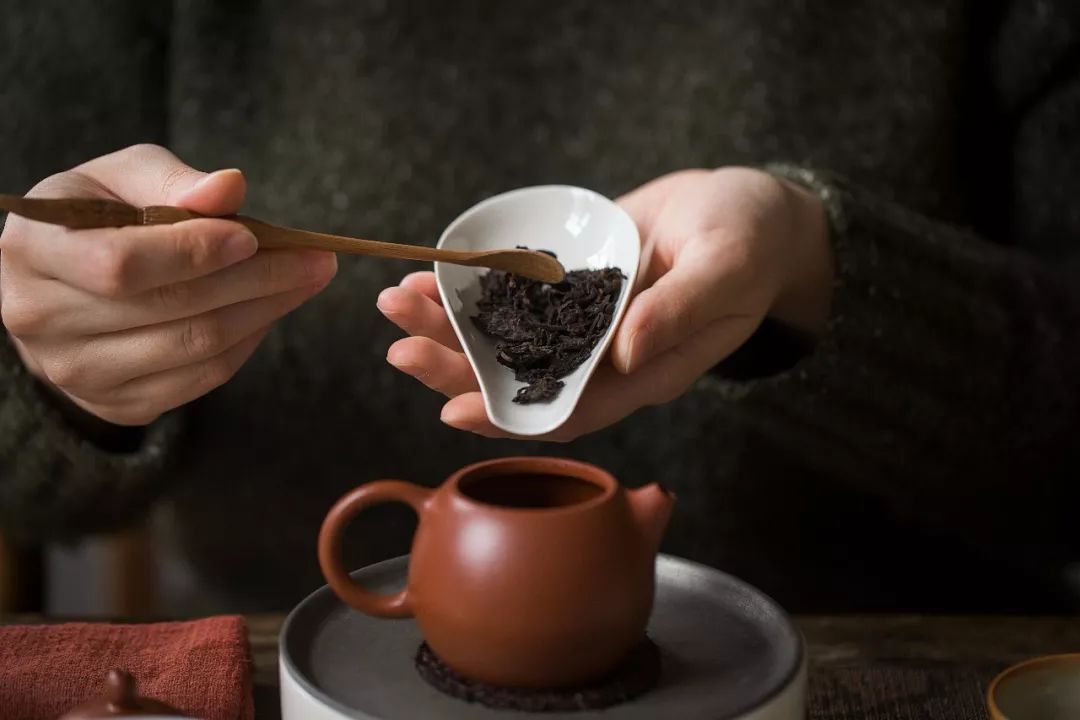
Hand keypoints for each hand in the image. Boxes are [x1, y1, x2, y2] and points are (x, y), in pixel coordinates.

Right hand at [0, 144, 336, 425]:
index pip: (122, 264)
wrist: (59, 286)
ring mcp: (77, 372)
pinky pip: (202, 379)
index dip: (194, 252)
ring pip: (195, 348)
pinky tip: (271, 310)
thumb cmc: (96, 218)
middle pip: (172, 309)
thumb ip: (172, 180)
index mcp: (32, 251)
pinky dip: (248, 342)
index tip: (254, 237)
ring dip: (266, 312)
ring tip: (308, 279)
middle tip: (318, 260)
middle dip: (258, 281)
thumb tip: (230, 188)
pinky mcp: (117, 404)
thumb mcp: (118, 179)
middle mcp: (42, 320)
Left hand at [377, 167, 830, 440]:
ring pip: (506, 337)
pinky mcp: (572, 281)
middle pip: (518, 378)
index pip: (567, 410)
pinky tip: (432, 276)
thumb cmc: (753, 240)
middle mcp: (604, 354)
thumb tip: (622, 350)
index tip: (452, 409)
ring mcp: (583, 318)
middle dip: (456, 367)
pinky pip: (514, 292)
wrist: (750, 208)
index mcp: (644, 372)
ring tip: (397, 302)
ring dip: (450, 326)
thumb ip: (680, 311)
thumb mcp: (727, 267)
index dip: (509, 417)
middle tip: (398, 348)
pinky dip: (472, 287)